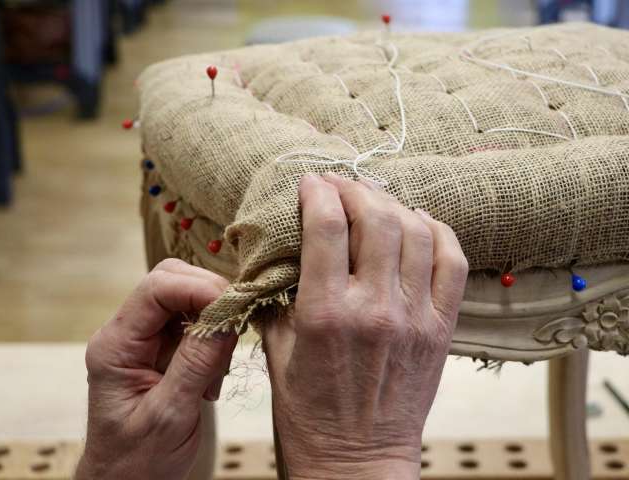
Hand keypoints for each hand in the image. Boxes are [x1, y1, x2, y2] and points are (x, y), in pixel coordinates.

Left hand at [75, 259, 237, 479]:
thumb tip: (226, 316)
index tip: (233, 305)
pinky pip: (194, 320)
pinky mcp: (162, 347)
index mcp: (116, 346)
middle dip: (209, 297)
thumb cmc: (138, 460)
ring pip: (186, 296)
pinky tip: (213, 372)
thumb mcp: (170, 415)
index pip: (156, 288)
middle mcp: (127, 333)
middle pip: (170, 281)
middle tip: (232, 330)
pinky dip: (214, 337)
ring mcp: (144, 339)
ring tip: (218, 367)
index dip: (199, 287)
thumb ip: (197, 363)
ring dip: (214, 319)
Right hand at [264, 174, 467, 479]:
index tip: (310, 181)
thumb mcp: (276, 352)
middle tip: (341, 184)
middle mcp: (375, 309)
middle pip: (376, 218)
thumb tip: (276, 252)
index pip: (325, 226)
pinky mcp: (441, 330)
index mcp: (325, 313)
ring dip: (393, 203)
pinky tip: (418, 222)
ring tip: (375, 198)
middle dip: (355, 188)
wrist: (357, 461)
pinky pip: (453, 262)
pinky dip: (438, 231)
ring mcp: (414, 318)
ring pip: (416, 232)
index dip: (317, 191)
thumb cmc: (308, 413)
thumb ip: (275, 296)